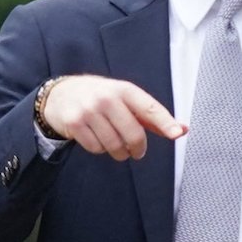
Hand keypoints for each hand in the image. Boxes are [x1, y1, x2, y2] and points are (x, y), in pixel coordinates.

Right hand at [41, 74, 185, 160]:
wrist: (59, 95)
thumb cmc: (99, 98)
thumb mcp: (124, 99)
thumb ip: (151, 117)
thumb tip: (181, 130)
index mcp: (123, 89)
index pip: (149, 107)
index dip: (165, 121)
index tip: (176, 133)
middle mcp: (106, 98)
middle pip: (133, 134)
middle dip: (137, 148)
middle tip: (136, 151)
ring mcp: (89, 111)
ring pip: (115, 145)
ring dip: (119, 152)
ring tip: (115, 144)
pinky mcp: (75, 124)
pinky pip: (96, 148)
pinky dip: (100, 149)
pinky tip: (96, 139)